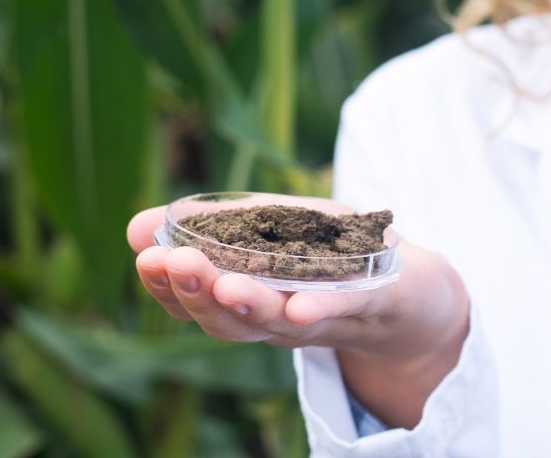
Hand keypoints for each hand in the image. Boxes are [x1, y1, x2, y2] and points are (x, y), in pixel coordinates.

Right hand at [127, 204, 468, 426]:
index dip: (165, 284)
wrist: (418, 291)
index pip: (194, 301)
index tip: (143, 256)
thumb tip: (133, 228)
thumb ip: (212, 227)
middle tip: (170, 264)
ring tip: (224, 284)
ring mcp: (326, 319)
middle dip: (196, 292)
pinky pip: (345, 312)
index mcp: (249, 298)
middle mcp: (279, 320)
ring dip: (248, 305)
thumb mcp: (270, 229)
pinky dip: (321, 312)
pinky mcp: (375, 305)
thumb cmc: (334, 255)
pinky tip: (299, 306)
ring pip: (278, 322)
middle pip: (228, 319)